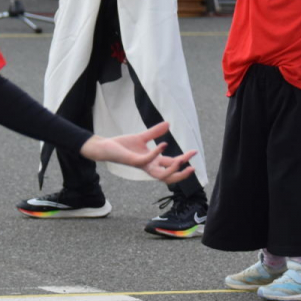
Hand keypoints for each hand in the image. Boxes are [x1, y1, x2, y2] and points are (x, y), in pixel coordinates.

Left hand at [79, 122, 196, 184]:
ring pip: (160, 175)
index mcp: (152, 162)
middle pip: (169, 176)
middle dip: (182, 173)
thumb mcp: (142, 137)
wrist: (106, 147)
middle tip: (193, 166)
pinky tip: (164, 144)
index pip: (171, 165)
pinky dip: (156, 154)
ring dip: (172, 170)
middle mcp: (149, 166)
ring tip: (181, 160)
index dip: (184, 160)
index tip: (194, 152)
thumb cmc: (123, 145)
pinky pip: (148, 160)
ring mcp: (142, 165)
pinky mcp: (134, 161)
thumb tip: (168, 124)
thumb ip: (155, 132)